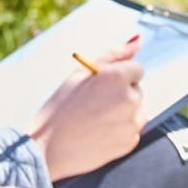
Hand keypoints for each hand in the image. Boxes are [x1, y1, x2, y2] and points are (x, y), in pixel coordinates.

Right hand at [27, 37, 144, 179]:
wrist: (49, 148)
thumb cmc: (61, 107)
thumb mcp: (82, 73)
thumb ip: (114, 55)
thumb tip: (138, 40)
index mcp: (117, 77)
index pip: (136, 70)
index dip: (118, 77)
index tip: (103, 86)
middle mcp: (130, 98)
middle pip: (137, 90)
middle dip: (122, 94)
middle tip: (95, 105)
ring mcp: (132, 123)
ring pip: (137, 111)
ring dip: (124, 112)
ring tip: (96, 120)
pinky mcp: (131, 142)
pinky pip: (133, 130)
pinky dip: (121, 131)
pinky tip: (99, 133)